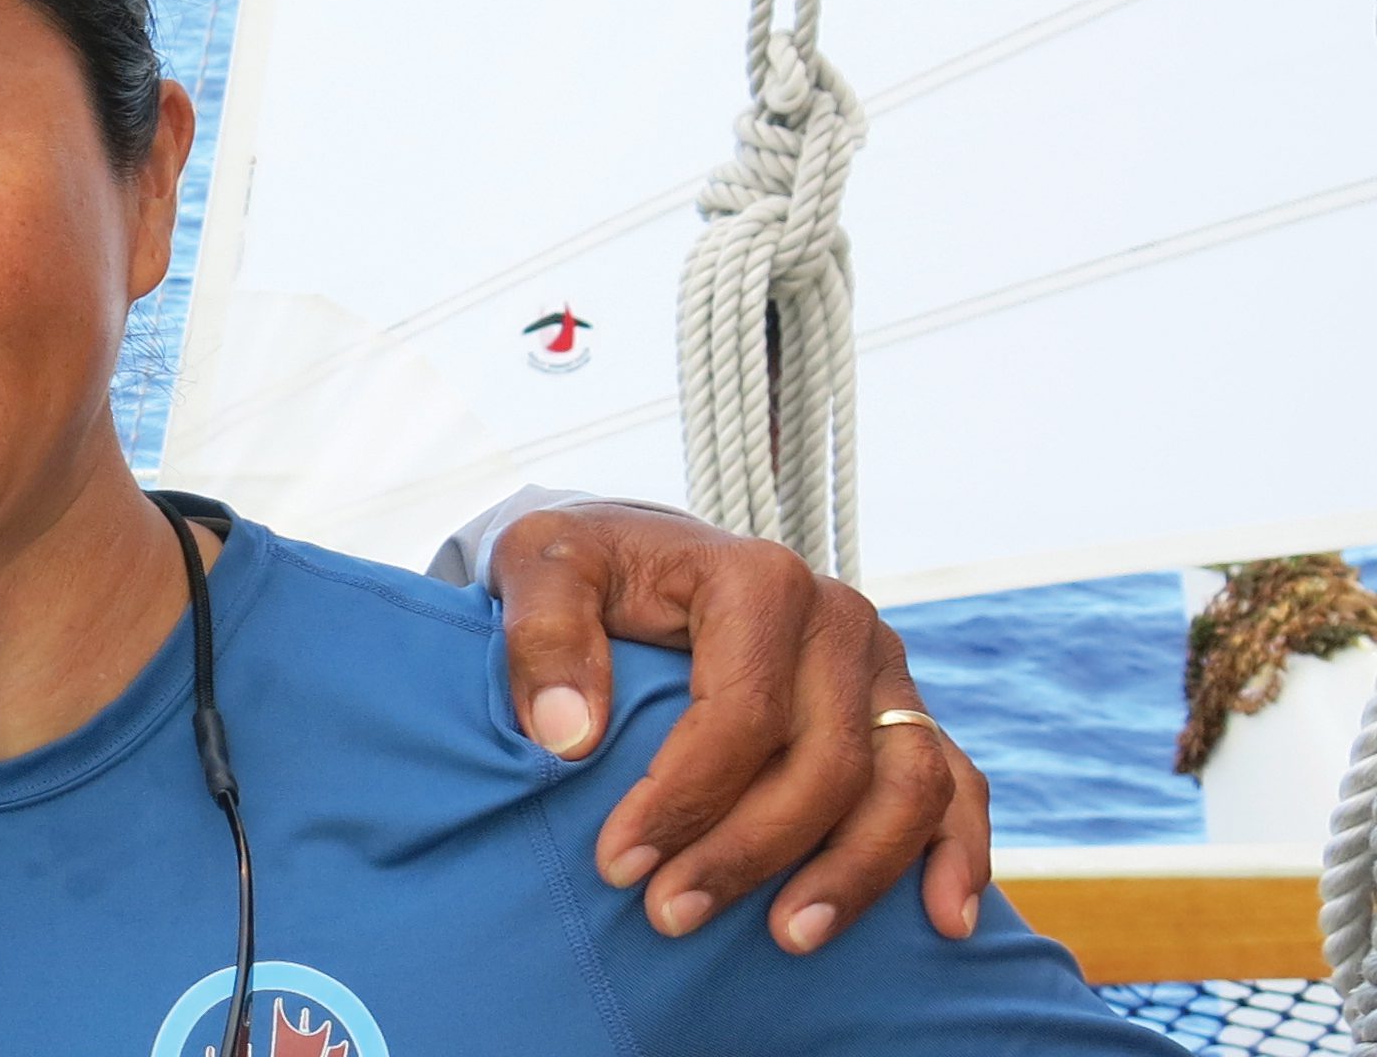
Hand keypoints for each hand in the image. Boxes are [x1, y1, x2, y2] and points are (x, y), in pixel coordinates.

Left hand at [485, 501, 991, 952]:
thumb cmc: (584, 567)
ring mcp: (883, 668)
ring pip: (906, 784)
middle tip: (670, 915)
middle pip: (826, 762)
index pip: (742, 714)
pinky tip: (943, 922)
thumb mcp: (537, 564)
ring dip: (854, 873)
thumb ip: (541, 636)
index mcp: (760, 579)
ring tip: (786, 938)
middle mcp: (840, 619)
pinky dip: (957, 852)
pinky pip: (955, 783)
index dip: (685, 799)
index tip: (619, 864)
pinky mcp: (901, 709)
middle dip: (749, 852)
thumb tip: (568, 738)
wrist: (635, 554)